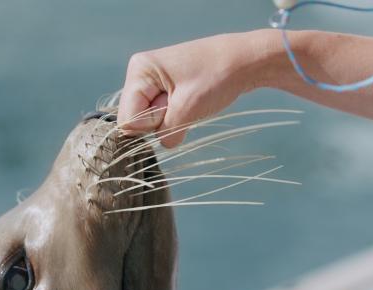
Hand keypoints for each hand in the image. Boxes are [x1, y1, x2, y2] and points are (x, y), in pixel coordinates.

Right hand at [118, 31, 278, 147]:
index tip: (174, 107)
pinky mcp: (165, 89)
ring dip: (171, 119)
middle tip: (184, 104)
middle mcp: (140, 74)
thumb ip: (167, 133)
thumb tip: (163, 144)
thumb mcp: (188, 110)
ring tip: (190, 100)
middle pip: (135, 119)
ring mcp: (152, 81)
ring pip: (149, 119)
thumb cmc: (217, 77)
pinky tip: (191, 101)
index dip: (151, 123)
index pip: (127, 118)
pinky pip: (162, 114)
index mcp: (139, 70)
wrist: (245, 61)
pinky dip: (177, 116)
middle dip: (160, 121)